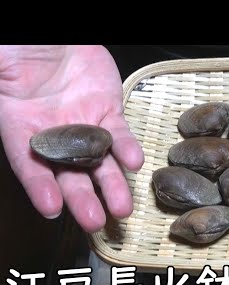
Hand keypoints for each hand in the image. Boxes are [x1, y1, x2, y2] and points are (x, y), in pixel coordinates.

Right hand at [0, 45, 143, 232]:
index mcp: (22, 129)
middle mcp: (55, 135)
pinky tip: (134, 162)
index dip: (40, 188)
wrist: (58, 38)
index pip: (30, 166)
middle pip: (70, 174)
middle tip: (95, 222)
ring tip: (122, 208)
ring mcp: (85, 126)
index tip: (51, 209)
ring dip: (112, 186)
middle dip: (82, 199)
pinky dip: (128, 149)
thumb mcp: (1, 66)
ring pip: (100, 162)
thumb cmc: (23, 52)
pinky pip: (120, 135)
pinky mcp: (109, 114)